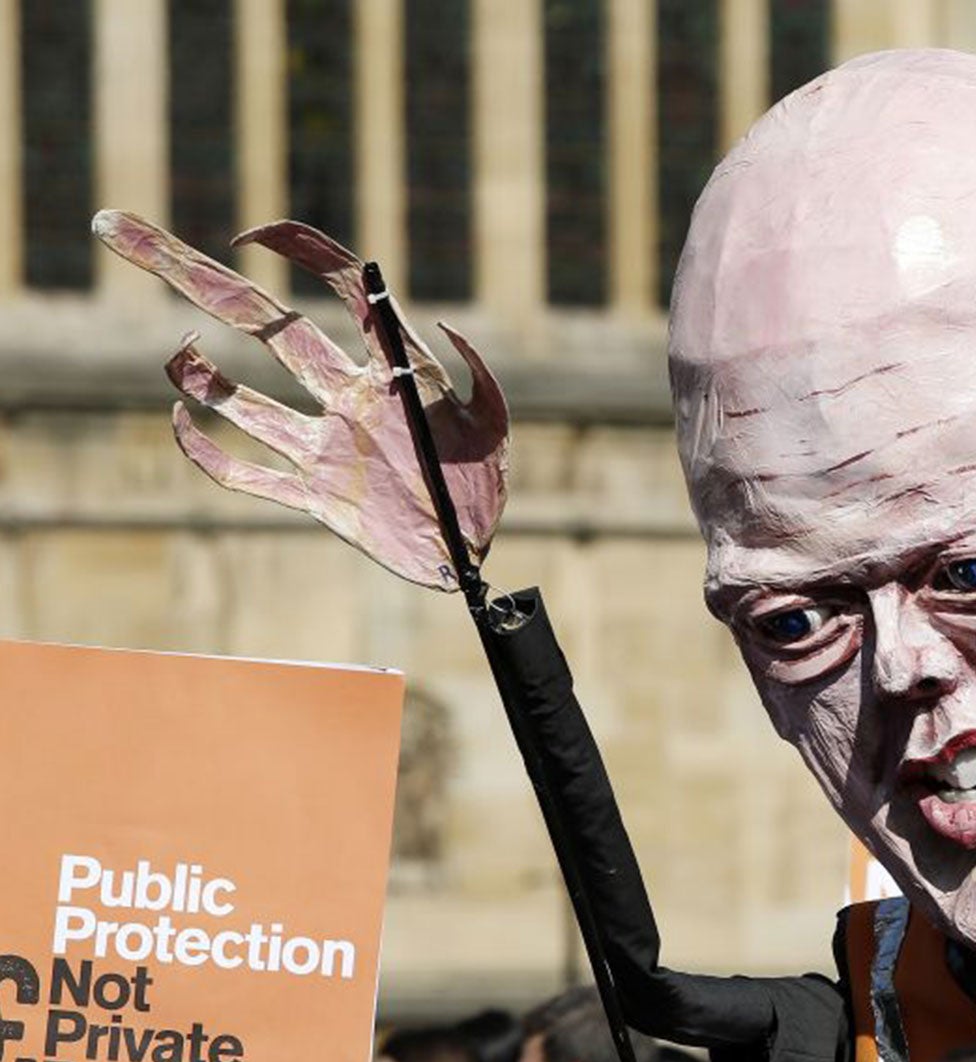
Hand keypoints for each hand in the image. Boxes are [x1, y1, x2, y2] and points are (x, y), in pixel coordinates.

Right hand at [93, 210, 508, 590]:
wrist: (475, 557)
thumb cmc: (487, 488)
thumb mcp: (492, 425)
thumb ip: (474, 374)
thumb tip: (438, 326)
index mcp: (392, 372)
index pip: (342, 291)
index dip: (302, 252)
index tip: (251, 235)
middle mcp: (347, 400)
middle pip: (264, 325)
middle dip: (195, 276)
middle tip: (119, 228)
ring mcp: (324, 448)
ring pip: (245, 402)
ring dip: (200, 376)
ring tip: (177, 351)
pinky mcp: (315, 500)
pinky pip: (248, 475)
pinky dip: (208, 452)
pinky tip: (178, 417)